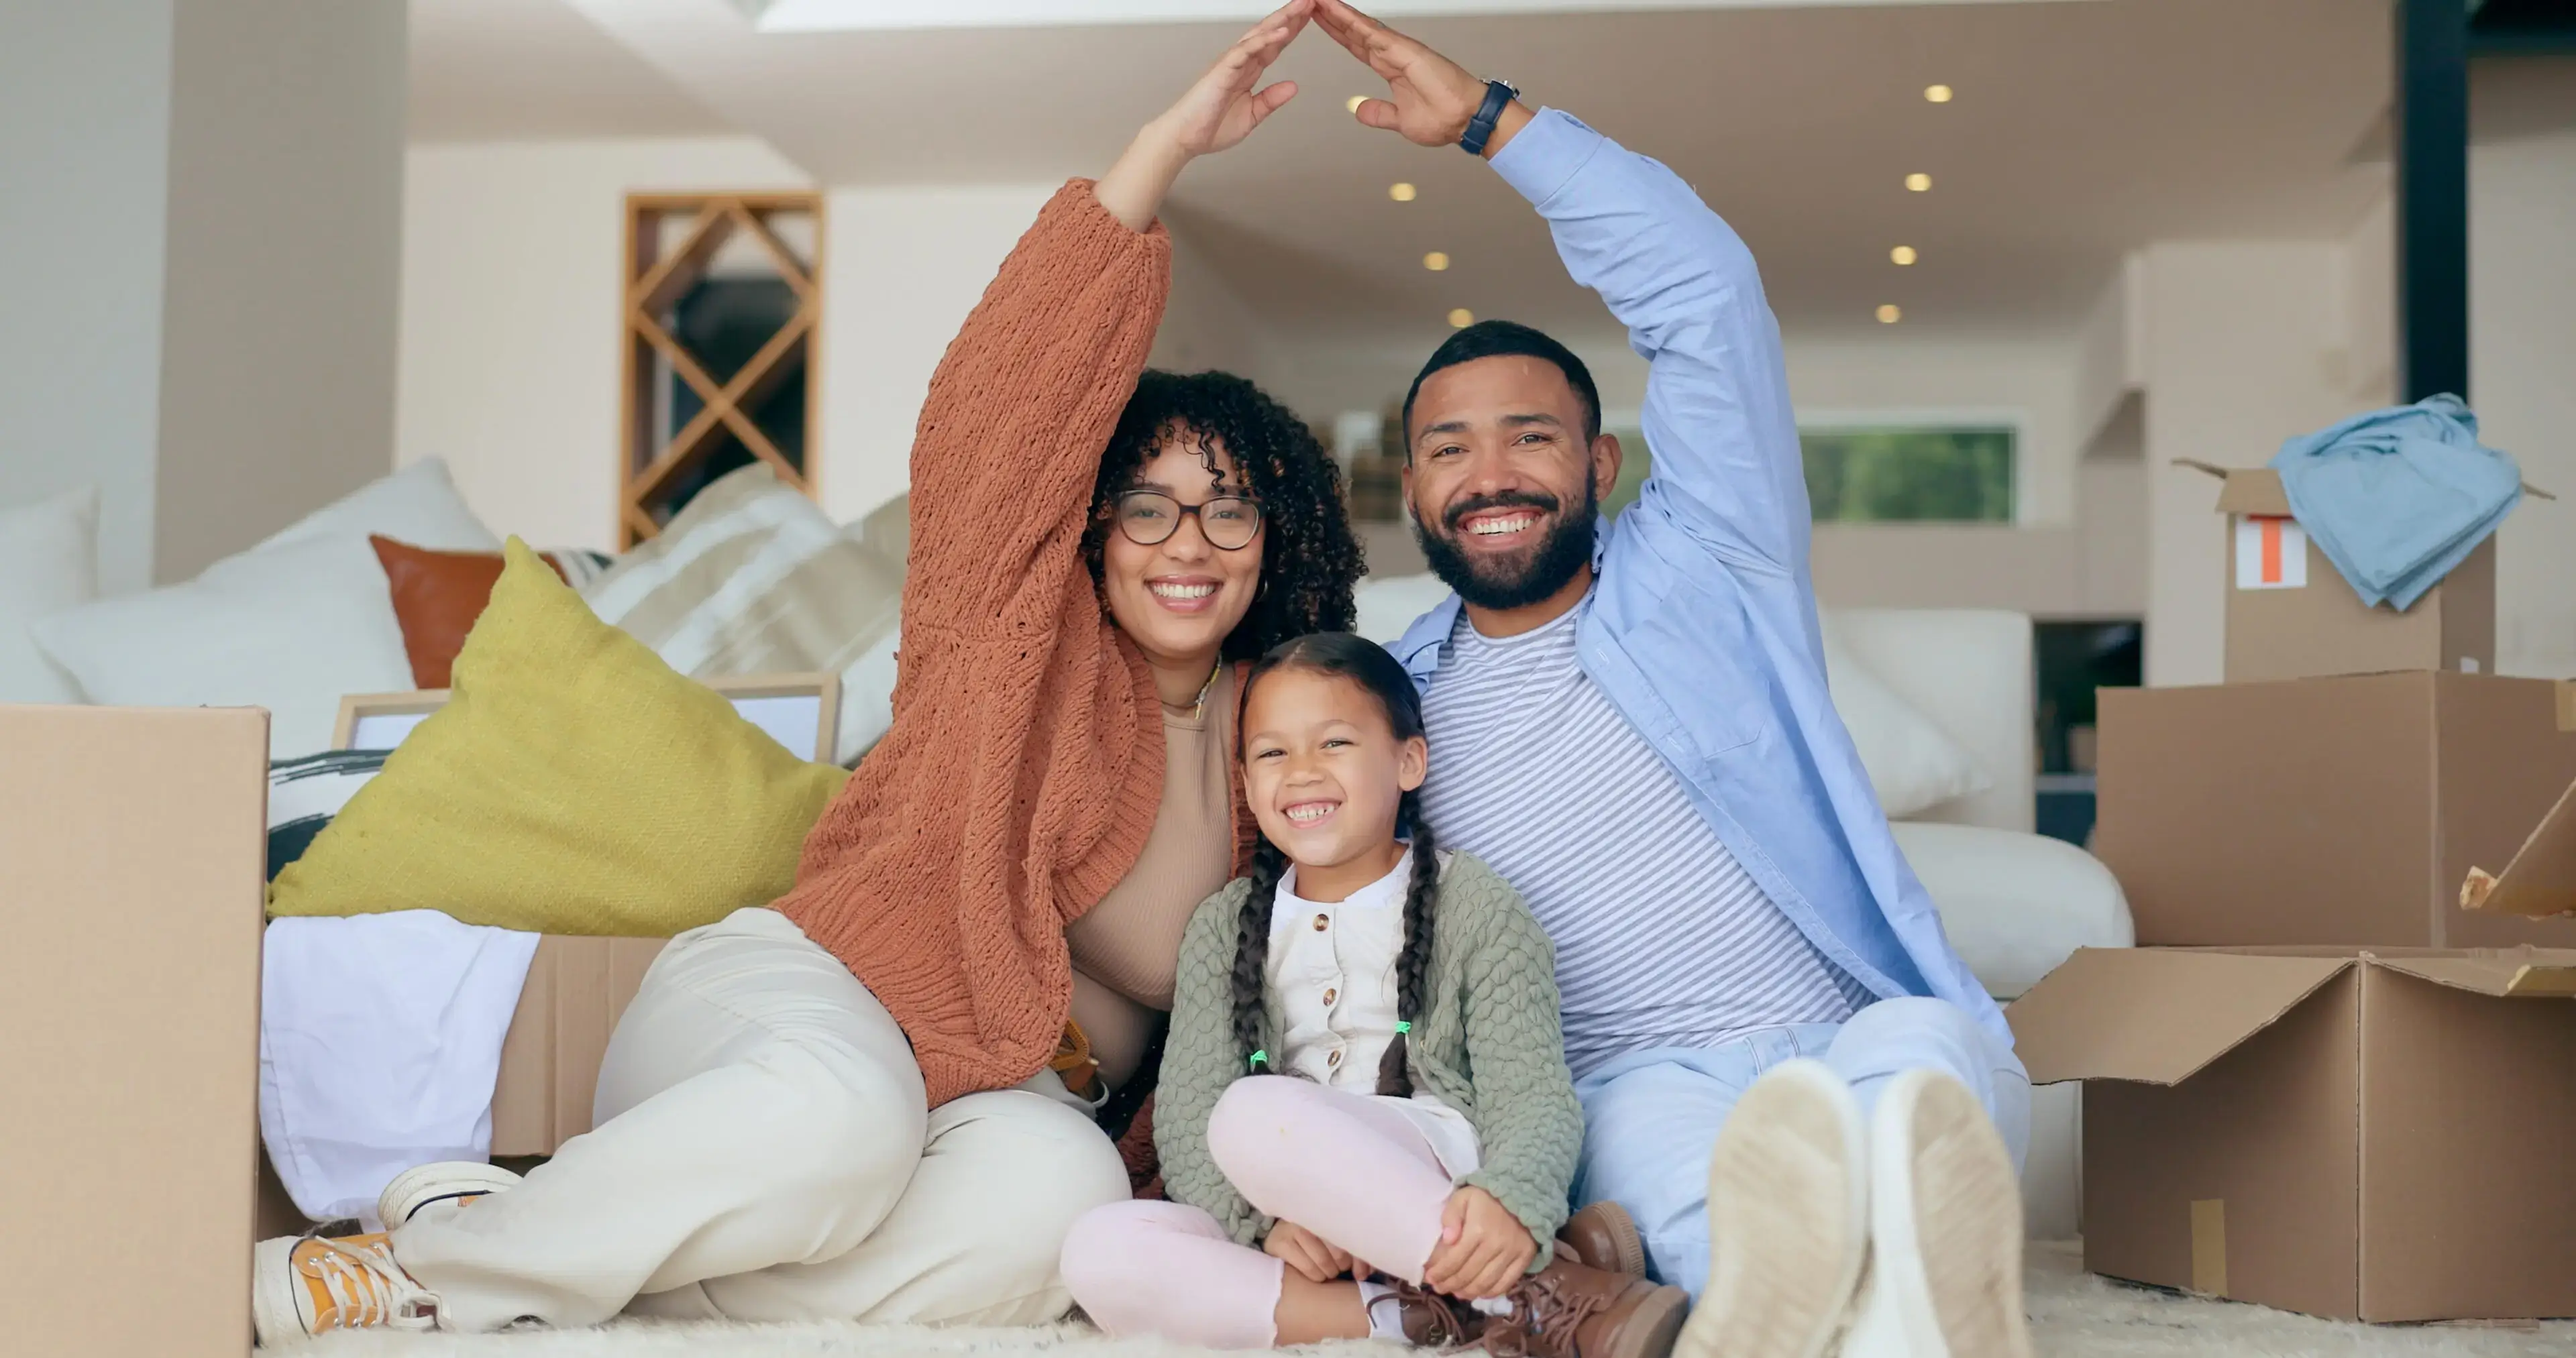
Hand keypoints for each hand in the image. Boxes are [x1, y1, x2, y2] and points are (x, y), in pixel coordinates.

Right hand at [1096, 2, 1308, 229]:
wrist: (1185, 138)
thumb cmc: (1209, 127)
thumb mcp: (1251, 115)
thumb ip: (1270, 100)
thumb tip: (1293, 87)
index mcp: (1247, 72)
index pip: (1274, 45)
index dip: (1292, 30)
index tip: (1310, 17)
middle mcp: (1239, 62)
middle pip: (1270, 33)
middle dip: (1291, 16)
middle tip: (1310, 1)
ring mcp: (1230, 63)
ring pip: (1260, 34)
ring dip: (1282, 19)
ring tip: (1301, 6)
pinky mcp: (1222, 70)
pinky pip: (1246, 50)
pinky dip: (1265, 40)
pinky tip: (1282, 31)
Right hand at [1265, 1219, 1355, 1284]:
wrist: (1282, 1235)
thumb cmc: (1317, 1238)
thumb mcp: (1337, 1239)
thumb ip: (1356, 1253)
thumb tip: (1364, 1273)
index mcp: (1330, 1209)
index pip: (1352, 1235)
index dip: (1361, 1258)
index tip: (1362, 1273)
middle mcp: (1311, 1214)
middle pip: (1340, 1252)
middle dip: (1343, 1266)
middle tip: (1339, 1266)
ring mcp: (1294, 1226)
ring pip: (1325, 1262)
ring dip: (1329, 1272)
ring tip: (1327, 1269)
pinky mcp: (1281, 1242)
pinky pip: (1309, 1268)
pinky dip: (1315, 1275)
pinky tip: (1315, 1271)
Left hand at [1312, 0, 1520, 151]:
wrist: (1467, 120)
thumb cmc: (1445, 118)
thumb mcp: (1401, 120)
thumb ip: (1379, 113)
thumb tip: (1359, 110)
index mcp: (1391, 66)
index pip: (1356, 44)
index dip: (1336, 31)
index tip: (1317, 19)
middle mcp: (1393, 52)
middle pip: (1353, 29)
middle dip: (1330, 14)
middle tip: (1309, 0)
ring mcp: (1397, 48)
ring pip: (1359, 25)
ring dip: (1336, 10)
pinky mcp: (1403, 49)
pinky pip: (1370, 31)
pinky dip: (1350, 18)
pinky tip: (1333, 8)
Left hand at [1423, 1186, 1536, 1299]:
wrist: (1522, 1194)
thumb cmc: (1487, 1197)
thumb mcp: (1463, 1196)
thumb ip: (1451, 1216)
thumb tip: (1447, 1240)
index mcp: (1478, 1229)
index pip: (1454, 1260)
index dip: (1440, 1272)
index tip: (1429, 1278)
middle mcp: (1495, 1245)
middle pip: (1468, 1275)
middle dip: (1449, 1284)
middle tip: (1439, 1288)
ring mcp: (1511, 1253)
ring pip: (1485, 1283)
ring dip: (1467, 1292)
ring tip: (1456, 1293)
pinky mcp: (1524, 1258)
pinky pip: (1506, 1283)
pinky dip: (1490, 1293)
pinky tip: (1479, 1293)